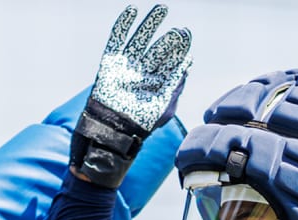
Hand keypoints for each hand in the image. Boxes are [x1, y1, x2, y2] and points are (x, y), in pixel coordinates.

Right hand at [71, 4, 191, 187]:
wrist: (110, 130)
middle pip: (160, 47)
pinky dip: (123, 24)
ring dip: (150, 23)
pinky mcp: (110, 61)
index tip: (186, 37)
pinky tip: (132, 10)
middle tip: (180, 30)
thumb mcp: (164, 109)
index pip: (173, 59)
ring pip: (140, 38)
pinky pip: (116, 39)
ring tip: (162, 9)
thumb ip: (176, 86)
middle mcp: (144, 71)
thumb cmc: (139, 125)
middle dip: (171, 37)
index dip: (181, 47)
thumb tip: (187, 63)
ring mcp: (127, 65)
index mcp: (159, 81)